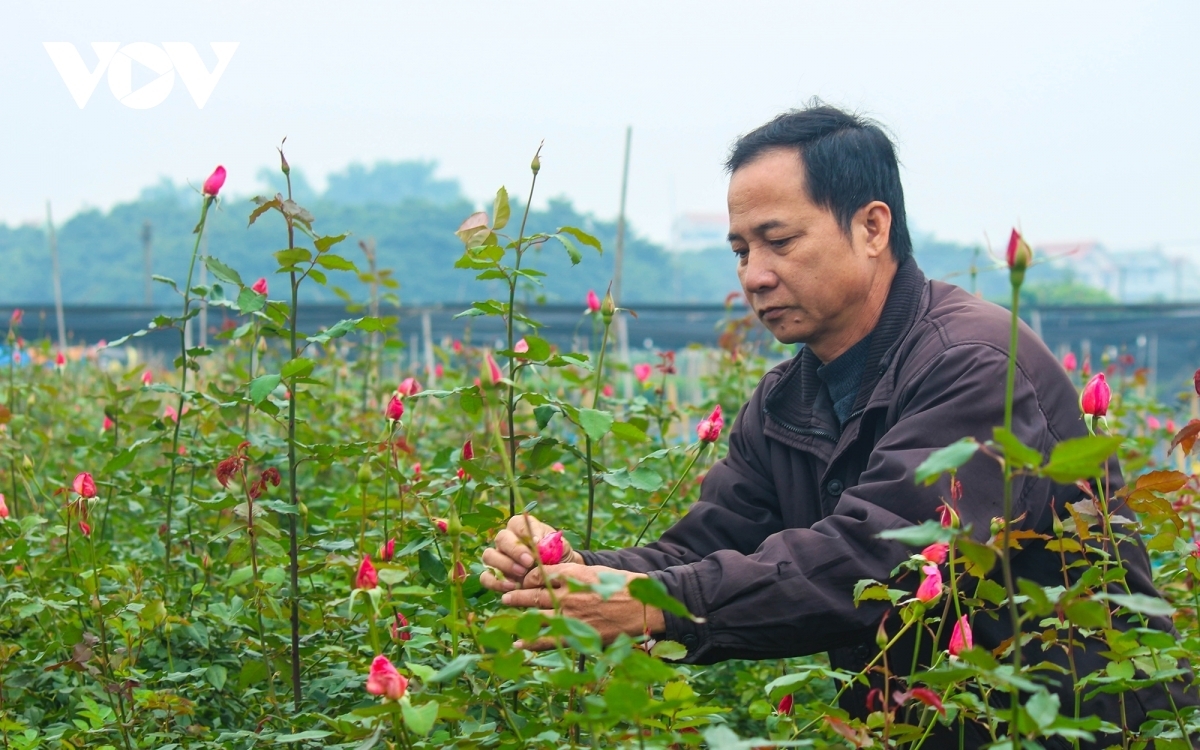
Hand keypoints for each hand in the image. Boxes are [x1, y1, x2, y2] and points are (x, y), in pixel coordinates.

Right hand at [480, 513, 582, 592]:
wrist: (557, 576)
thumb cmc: (558, 558)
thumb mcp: (561, 548)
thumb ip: (552, 543)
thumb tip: (537, 543)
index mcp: (522, 528)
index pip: (517, 523)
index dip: (525, 533)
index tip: (537, 543)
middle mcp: (507, 540)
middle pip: (501, 538)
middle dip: (515, 550)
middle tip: (529, 562)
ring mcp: (498, 558)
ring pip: (489, 555)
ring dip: (504, 565)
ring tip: (522, 574)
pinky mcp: (494, 576)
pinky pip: (486, 577)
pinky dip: (496, 582)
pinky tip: (512, 587)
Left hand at [499, 563, 665, 649]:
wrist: (643, 608)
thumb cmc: (624, 587)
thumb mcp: (598, 572)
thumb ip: (576, 575)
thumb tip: (558, 576)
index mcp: (574, 576)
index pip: (542, 575)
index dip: (529, 578)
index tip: (524, 581)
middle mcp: (568, 595)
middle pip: (534, 595)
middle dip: (517, 596)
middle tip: (505, 597)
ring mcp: (571, 616)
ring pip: (536, 616)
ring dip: (519, 616)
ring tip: (506, 616)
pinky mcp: (576, 635)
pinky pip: (548, 639)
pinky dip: (531, 642)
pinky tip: (519, 644)